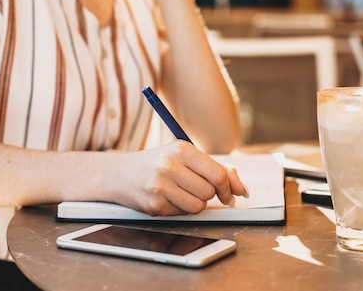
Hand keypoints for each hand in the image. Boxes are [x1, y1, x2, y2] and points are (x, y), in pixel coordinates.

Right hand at [116, 141, 247, 216]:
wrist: (121, 174)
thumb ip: (217, 169)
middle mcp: (170, 166)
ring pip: (198, 206)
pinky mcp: (154, 204)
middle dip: (209, 194)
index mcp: (181, 149)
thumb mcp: (186, 156)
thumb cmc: (160, 163)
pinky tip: (169, 198)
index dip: (228, 187)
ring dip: (195, 203)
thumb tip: (241, 189)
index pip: (218, 173)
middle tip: (198, 188)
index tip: (229, 193)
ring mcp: (160, 186)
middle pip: (209, 191)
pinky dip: (180, 209)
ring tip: (182, 192)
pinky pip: (182, 214)